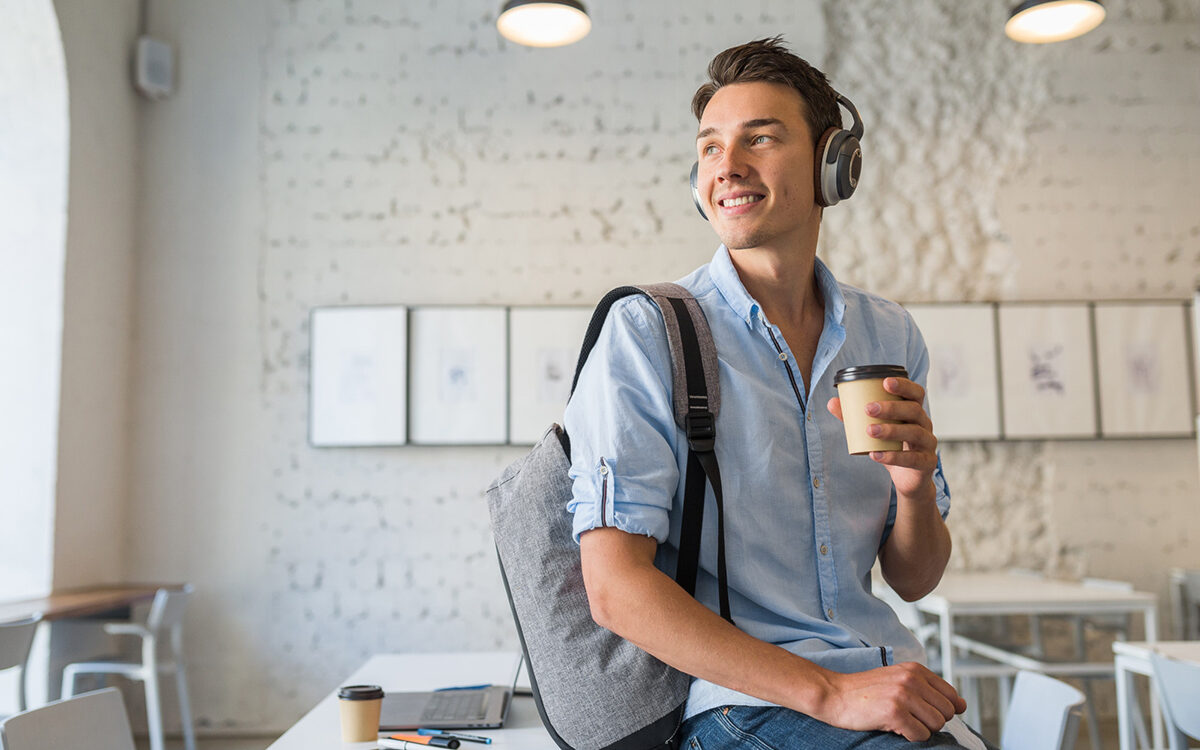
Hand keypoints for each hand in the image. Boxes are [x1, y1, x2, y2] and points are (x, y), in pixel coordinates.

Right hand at [820, 662, 965, 740]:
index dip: (941, 709)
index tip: (922, 711)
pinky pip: (920, 735)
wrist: (834, 694)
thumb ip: (930, 690)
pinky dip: (909, 736)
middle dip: (930, 720)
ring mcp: (903, 695)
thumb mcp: (899, 681)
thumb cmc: (866, 691)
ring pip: (936, 725)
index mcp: (915, 669)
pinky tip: (892, 726)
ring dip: (920, 729)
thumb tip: (962, 705)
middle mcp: (912, 679)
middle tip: (907, 717)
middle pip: (946, 713)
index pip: (951, 696)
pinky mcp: (895, 712)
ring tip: (899, 720)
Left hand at [826, 377, 937, 499]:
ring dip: (892, 430)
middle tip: (868, 409)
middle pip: (914, 410)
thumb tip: (832, 402)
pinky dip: (894, 457)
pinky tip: (876, 455)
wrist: (907, 479)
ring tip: (870, 430)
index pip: (916, 393)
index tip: (885, 382)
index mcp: (913, 412)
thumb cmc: (892, 447)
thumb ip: (854, 417)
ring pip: (915, 432)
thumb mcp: (874, 431)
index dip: (904, 385)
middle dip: (892, 408)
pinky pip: (912, 459)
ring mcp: (928, 444)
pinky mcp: (926, 463)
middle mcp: (924, 425)